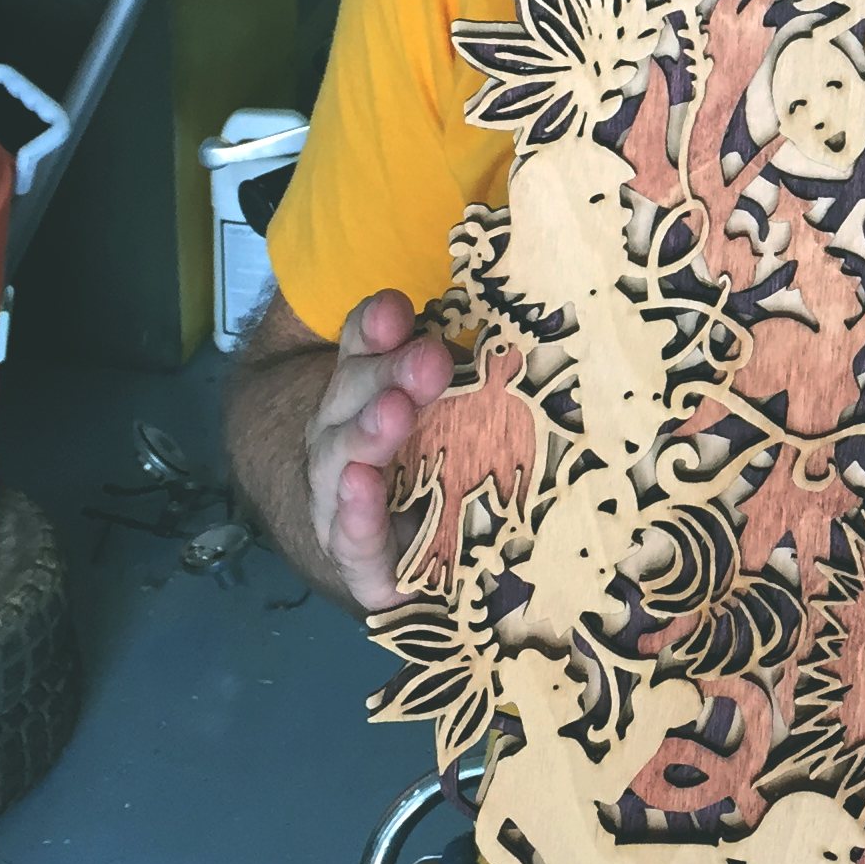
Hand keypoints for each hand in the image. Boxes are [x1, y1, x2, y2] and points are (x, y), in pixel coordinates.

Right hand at [307, 288, 452, 613]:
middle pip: (356, 392)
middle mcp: (345, 431)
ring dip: (368, 432)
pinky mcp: (350, 550)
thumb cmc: (436, 469)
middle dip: (390, 373)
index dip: (376, 325)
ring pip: (342, 455)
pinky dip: (355, 509)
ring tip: (394, 414)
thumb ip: (475, 378)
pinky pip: (348, 531)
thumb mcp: (457, 418)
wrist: (390, 555)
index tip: (397, 308)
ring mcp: (337, 489)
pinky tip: (361, 488)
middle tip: (429, 361)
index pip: (364, 345)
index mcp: (370, 389)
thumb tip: (527, 339)